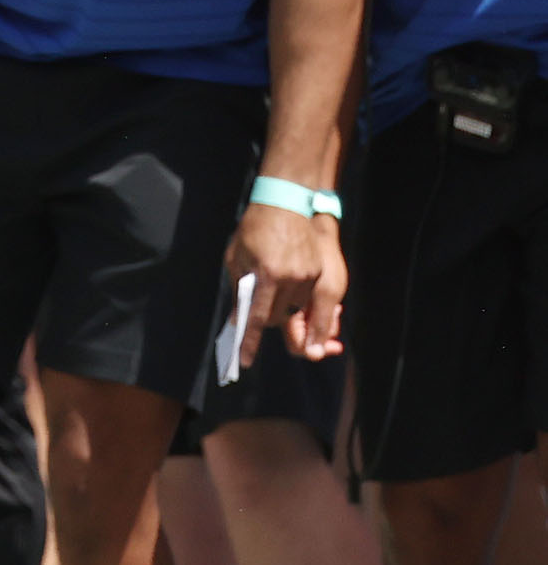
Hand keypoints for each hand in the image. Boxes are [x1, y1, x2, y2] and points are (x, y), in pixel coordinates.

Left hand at [224, 201, 337, 368]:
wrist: (289, 202)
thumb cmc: (256, 228)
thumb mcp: (237, 257)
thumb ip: (240, 289)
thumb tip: (239, 319)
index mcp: (267, 274)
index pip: (256, 317)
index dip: (250, 341)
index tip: (245, 361)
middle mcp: (292, 279)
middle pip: (278, 318)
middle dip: (269, 323)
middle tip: (263, 320)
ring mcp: (312, 277)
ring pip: (300, 314)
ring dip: (292, 319)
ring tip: (292, 321)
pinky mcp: (328, 274)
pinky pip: (322, 306)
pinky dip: (317, 318)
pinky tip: (321, 330)